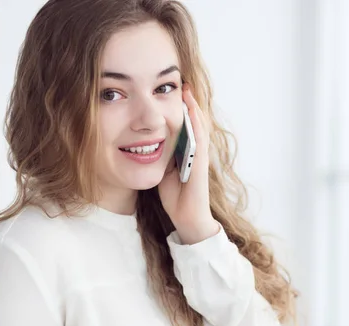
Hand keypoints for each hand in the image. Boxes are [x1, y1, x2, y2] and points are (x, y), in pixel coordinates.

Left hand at [158, 84, 218, 244]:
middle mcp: (196, 152)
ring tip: (187, 92)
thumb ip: (161, 156)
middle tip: (182, 84)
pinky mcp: (201, 165)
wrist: (186, 219)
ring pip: (199, 127)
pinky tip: (191, 112)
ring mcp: (200, 158)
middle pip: (194, 122)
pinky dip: (196, 125)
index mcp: (186, 153)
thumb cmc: (175, 197)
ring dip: (194, 109)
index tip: (172, 92)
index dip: (180, 109)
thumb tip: (147, 142)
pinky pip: (199, 141)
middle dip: (189, 103)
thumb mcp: (163, 171)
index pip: (185, 126)